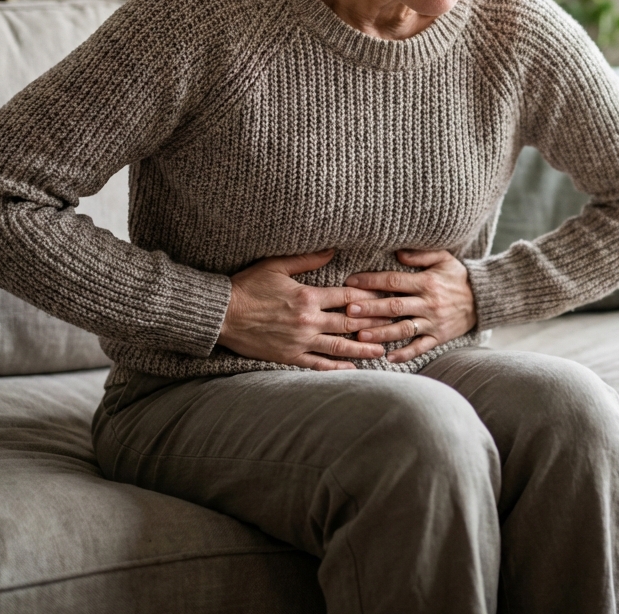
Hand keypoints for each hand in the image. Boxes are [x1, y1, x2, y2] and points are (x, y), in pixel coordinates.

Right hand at [218, 250, 392, 370]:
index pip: (347, 297)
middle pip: (349, 322)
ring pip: (338, 346)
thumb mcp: (277, 265)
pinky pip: (318, 365)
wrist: (222, 314)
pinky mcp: (289, 356)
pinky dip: (337, 368)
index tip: (387, 298)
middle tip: (395, 325)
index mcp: (308, 296)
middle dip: (374, 324)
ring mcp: (300, 341)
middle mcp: (308, 320)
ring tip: (383, 350)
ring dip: (362, 348)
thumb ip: (308, 259)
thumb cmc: (248, 286)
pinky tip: (353, 369)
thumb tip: (334, 250)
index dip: (369, 298)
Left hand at [344, 250, 477, 363]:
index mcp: (427, 282)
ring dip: (382, 333)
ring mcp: (434, 322)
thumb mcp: (444, 258)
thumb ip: (421, 255)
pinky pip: (421, 347)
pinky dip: (405, 354)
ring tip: (361, 336)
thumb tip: (398, 254)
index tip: (351, 282)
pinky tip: (388, 358)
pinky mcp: (439, 337)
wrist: (483, 299)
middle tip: (349, 311)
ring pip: (404, 329)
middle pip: (395, 306)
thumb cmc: (458, 276)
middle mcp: (429, 303)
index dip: (371, 282)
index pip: (394, 281)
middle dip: (371, 309)